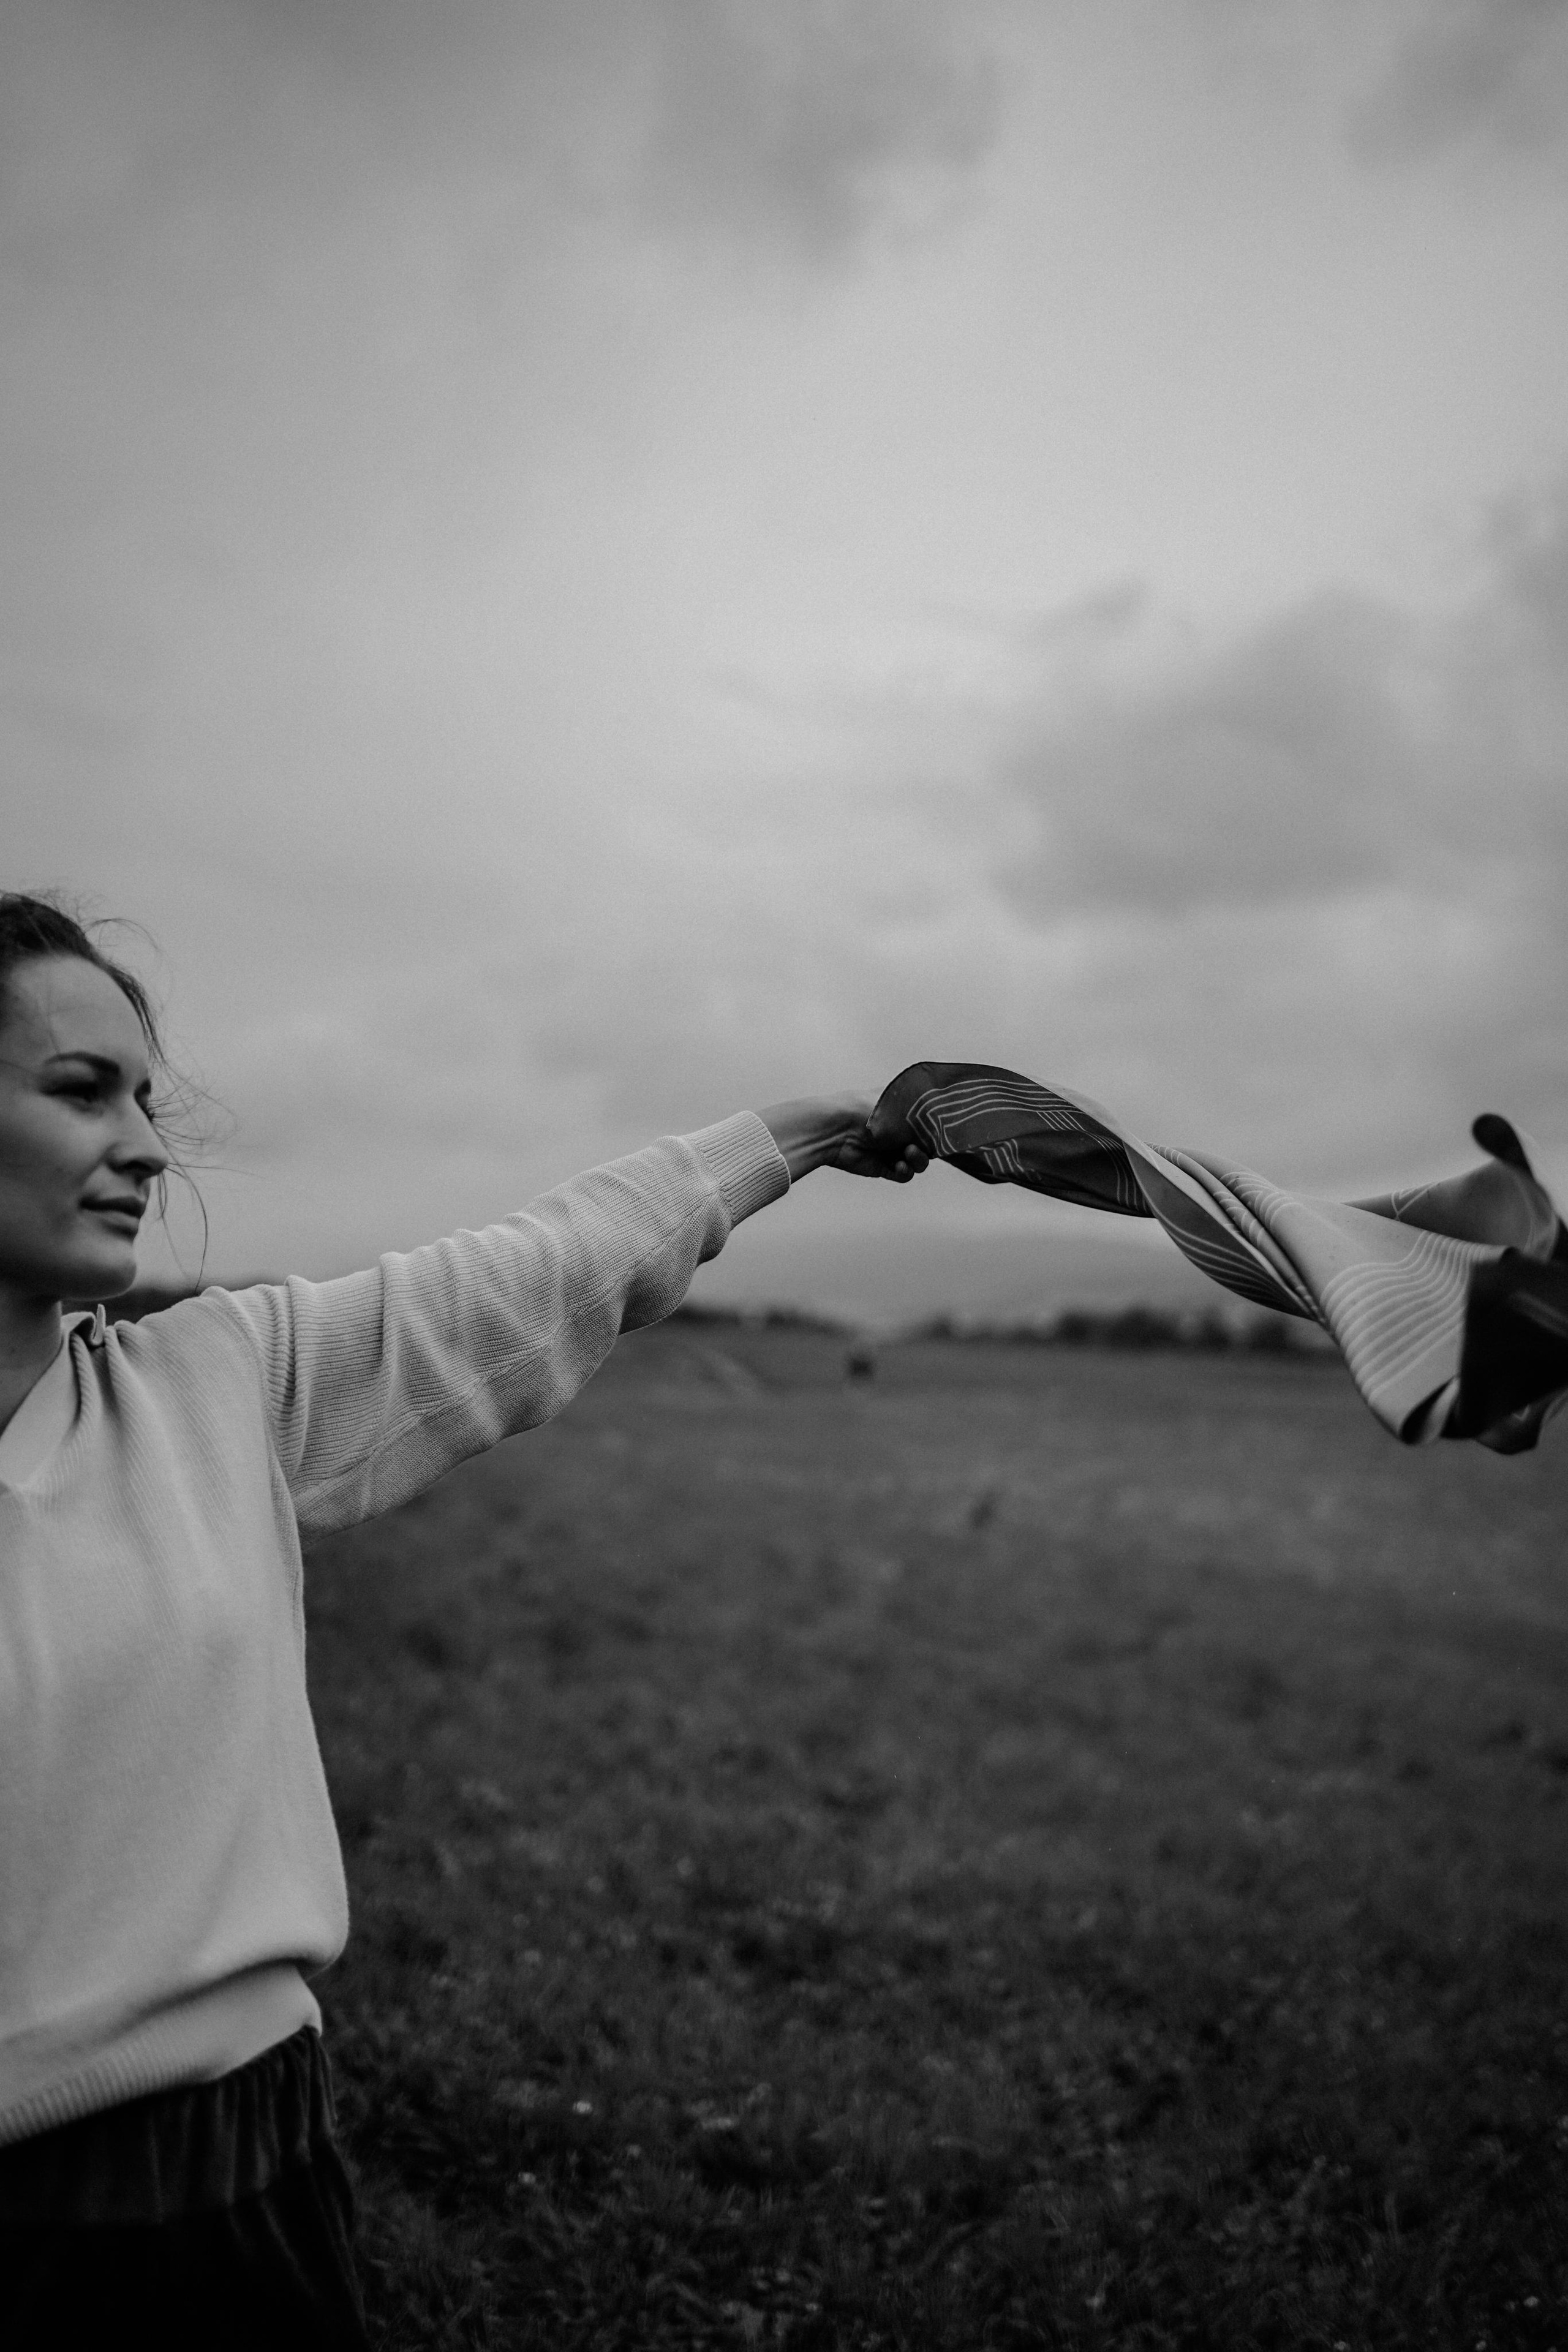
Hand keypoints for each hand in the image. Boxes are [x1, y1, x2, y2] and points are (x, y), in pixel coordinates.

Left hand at [756, 1095, 930, 1183]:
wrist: (835, 1129)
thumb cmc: (867, 1110)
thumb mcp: (902, 1105)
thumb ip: (929, 1110)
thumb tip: (950, 1112)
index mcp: (905, 1108)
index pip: (932, 1120)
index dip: (940, 1128)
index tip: (947, 1132)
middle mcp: (899, 1128)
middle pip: (928, 1144)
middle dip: (929, 1147)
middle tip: (924, 1144)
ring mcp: (890, 1148)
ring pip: (917, 1161)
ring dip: (918, 1160)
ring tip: (908, 1154)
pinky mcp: (881, 1166)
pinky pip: (903, 1174)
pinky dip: (904, 1172)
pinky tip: (899, 1166)